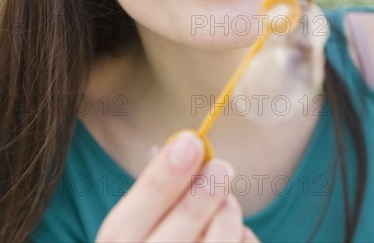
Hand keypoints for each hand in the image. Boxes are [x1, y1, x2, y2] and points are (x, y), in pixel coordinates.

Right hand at [95, 131, 260, 242]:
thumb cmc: (154, 240)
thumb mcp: (140, 221)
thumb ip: (157, 191)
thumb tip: (186, 145)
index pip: (131, 215)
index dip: (163, 176)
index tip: (191, 141)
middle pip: (178, 233)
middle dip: (202, 194)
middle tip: (222, 166)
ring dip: (227, 216)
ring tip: (228, 202)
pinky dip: (242, 238)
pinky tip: (235, 233)